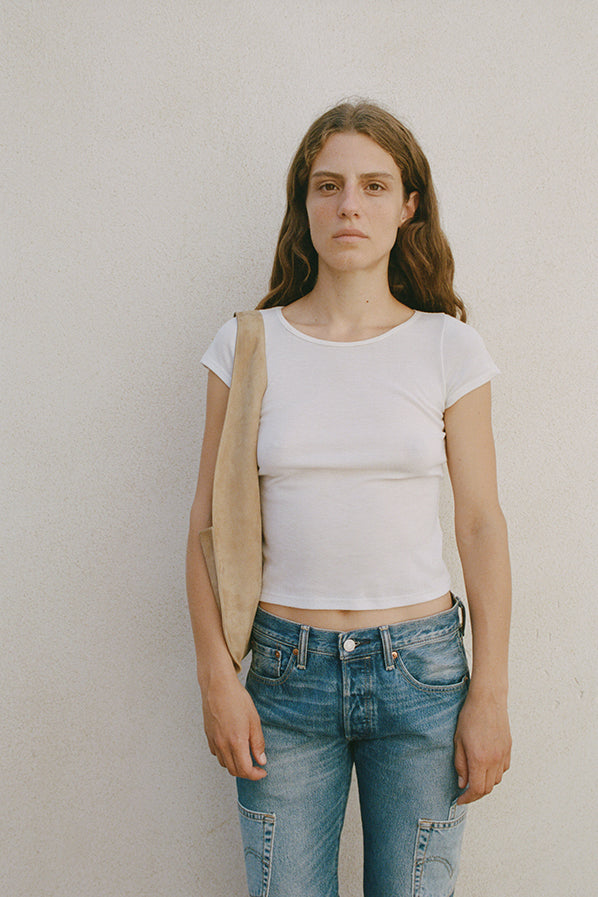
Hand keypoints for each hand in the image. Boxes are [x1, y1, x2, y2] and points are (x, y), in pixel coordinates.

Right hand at [202, 674, 266, 779]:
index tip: (262, 771)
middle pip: (233, 771)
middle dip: (247, 773)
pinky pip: (216, 754)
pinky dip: (225, 757)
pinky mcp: (208, 735)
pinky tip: (232, 747)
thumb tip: (261, 760)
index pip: (245, 770)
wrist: (218, 686)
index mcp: (236, 742)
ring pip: (224, 764)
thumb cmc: (236, 699)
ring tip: (245, 757)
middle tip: (256, 767)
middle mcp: (222, 744)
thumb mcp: (254, 720)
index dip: (255, 775)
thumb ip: (258, 742)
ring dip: (235, 765)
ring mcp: (214, 741)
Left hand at [454, 687, 510, 803]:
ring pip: (496, 780)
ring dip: (485, 783)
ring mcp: (503, 755)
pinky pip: (503, 769)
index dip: (468, 798)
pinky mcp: (508, 749)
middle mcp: (494, 760)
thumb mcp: (458, 741)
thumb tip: (462, 783)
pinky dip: (494, 773)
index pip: (476, 789)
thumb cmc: (470, 717)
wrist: (488, 700)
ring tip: (474, 777)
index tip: (460, 799)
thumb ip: (460, 764)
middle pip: (488, 788)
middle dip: (475, 793)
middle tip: (465, 792)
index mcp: (480, 759)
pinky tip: (485, 766)